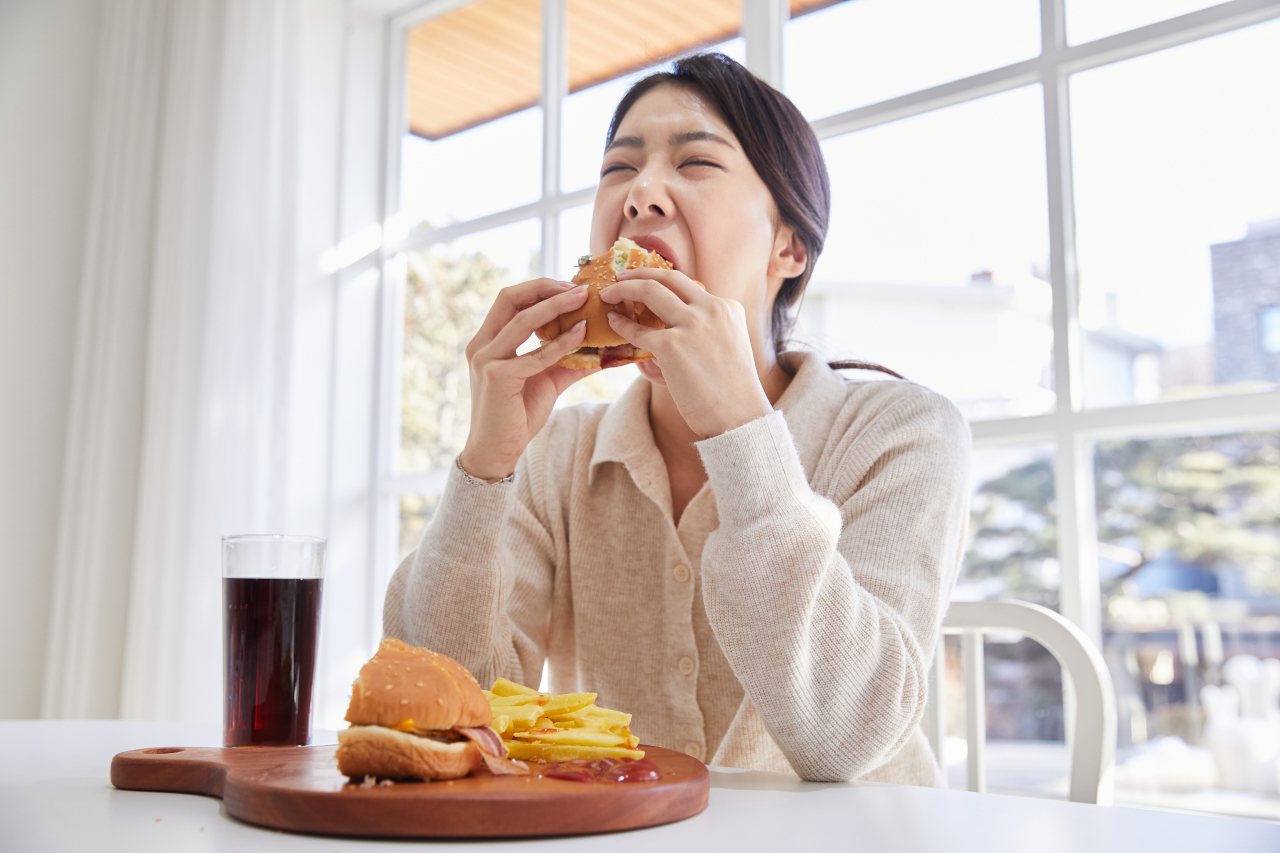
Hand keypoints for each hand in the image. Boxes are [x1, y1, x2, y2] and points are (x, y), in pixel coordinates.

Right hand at [459, 279, 594, 480]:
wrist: (497, 451)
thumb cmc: (517, 416)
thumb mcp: (547, 380)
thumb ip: (569, 360)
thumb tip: (604, 348)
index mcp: (488, 340)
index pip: (510, 300)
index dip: (540, 288)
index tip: (571, 287)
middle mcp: (481, 345)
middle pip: (509, 298)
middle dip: (544, 287)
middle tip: (578, 287)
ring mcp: (485, 359)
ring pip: (521, 320)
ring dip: (554, 305)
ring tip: (583, 298)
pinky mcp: (497, 377)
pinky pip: (534, 354)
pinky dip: (560, 342)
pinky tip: (581, 333)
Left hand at [602, 268, 772, 437]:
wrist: (740, 417)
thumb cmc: (732, 391)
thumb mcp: (729, 346)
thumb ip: (708, 330)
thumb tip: (672, 330)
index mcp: (727, 307)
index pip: (688, 284)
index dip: (661, 279)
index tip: (645, 280)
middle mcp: (711, 309)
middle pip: (667, 277)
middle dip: (639, 272)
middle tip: (619, 275)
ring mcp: (692, 325)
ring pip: (649, 292)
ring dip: (623, 288)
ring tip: (608, 294)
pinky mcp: (672, 346)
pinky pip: (638, 331)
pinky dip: (622, 325)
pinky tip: (613, 324)